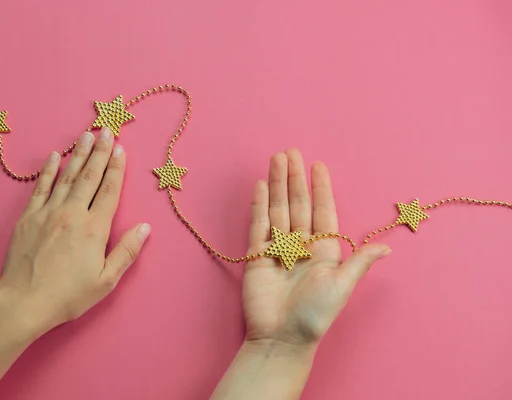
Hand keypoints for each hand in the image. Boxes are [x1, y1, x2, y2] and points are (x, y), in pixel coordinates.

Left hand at [0, 128, 150, 335]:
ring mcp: (48, 213)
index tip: (121, 148)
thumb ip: (127, 251)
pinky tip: (55, 156)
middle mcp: (72, 214)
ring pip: (67, 177)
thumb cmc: (68, 295)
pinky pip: (41, 188)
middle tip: (107, 130)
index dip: (116, 168)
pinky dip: (49, 171)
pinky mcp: (28, 218)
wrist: (23, 302)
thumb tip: (145, 227)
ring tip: (86, 135)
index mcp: (94, 229)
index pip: (109, 191)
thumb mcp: (106, 280)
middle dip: (100, 151)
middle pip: (90, 176)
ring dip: (79, 154)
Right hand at [242, 149, 389, 350]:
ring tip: (276, 159)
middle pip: (297, 204)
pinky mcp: (257, 255)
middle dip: (294, 178)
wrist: (281, 337)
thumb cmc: (315, 314)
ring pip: (278, 209)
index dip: (321, 188)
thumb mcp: (342, 286)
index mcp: (324, 250)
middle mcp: (301, 245)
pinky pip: (258, 225)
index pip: (323, 211)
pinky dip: (259, 205)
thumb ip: (360, 262)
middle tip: (292, 152)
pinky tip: (260, 185)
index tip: (319, 165)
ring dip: (276, 184)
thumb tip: (387, 248)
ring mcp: (278, 249)